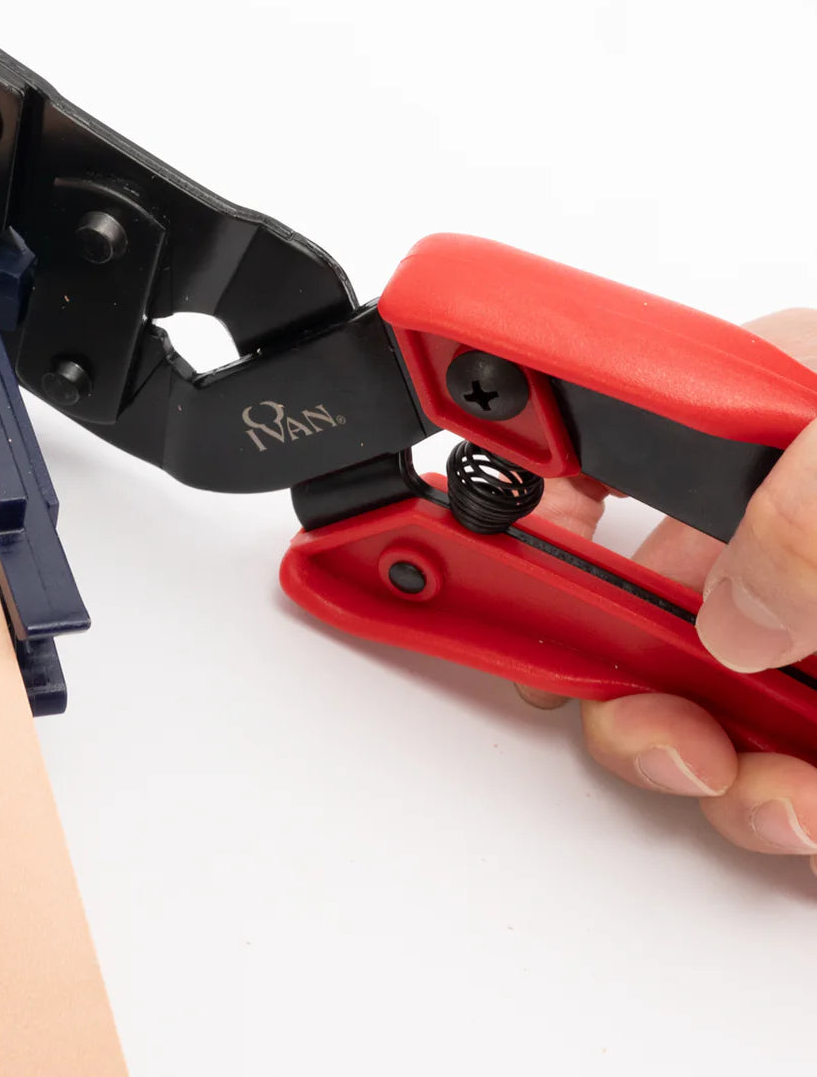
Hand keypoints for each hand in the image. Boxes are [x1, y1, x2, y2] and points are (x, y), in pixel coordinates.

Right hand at [520, 309, 816, 865]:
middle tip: (612, 708)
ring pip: (721, 701)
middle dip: (613, 672)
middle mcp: (807, 515)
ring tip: (743, 780)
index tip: (440, 555)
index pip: (606, 452)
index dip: (518, 508)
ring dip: (709, 758)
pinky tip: (804, 804)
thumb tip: (729, 619)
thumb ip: (803, 515)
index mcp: (786, 416)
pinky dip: (793, 804)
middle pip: (646, 598)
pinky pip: (804, 767)